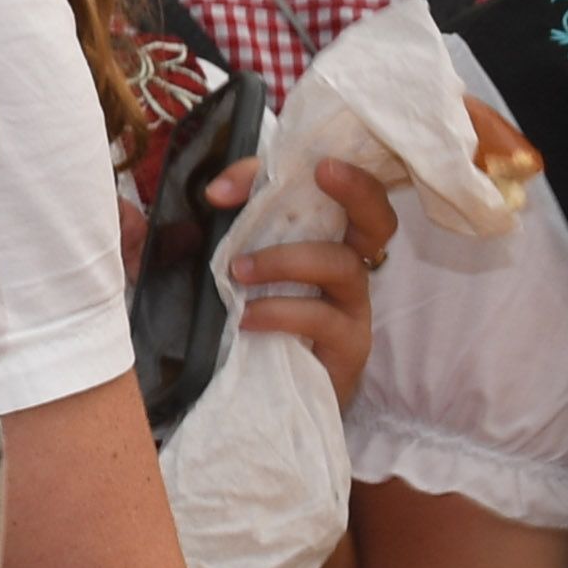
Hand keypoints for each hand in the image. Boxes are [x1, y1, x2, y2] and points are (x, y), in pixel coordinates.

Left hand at [211, 157, 398, 410]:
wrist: (265, 396)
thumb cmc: (249, 319)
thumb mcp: (225, 268)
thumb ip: (210, 232)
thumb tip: (190, 200)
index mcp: (322, 236)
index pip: (322, 188)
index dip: (282, 172)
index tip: (220, 188)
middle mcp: (347, 263)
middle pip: (377, 216)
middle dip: (356, 188)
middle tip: (322, 172)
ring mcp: (352, 304)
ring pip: (344, 264)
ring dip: (287, 260)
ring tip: (238, 272)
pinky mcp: (348, 344)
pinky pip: (324, 319)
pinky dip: (282, 312)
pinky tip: (247, 318)